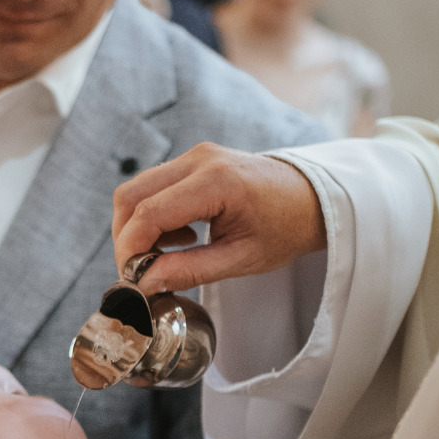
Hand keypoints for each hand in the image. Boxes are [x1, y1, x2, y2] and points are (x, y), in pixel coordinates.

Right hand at [112, 143, 327, 294]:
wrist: (312, 198)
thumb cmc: (284, 228)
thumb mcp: (240, 259)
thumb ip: (189, 271)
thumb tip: (145, 283)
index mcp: (216, 182)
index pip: (148, 213)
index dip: (131, 249)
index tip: (132, 279)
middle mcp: (200, 159)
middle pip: (130, 195)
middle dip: (126, 238)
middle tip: (140, 271)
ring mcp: (195, 155)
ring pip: (136, 189)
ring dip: (138, 227)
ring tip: (166, 255)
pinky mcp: (194, 159)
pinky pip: (154, 185)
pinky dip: (152, 215)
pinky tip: (182, 236)